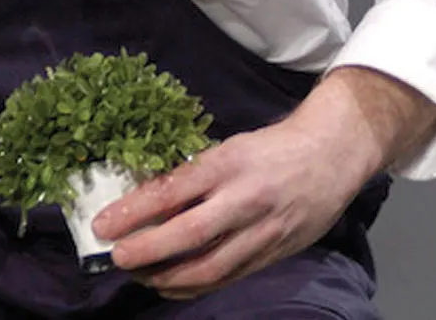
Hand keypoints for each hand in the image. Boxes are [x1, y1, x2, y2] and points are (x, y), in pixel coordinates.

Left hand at [90, 67, 435, 298]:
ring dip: (168, 277)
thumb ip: (192, 176)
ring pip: (210, 266)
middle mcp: (244, 200)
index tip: (102, 225)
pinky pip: (230, 277)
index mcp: (227, 164)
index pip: (171, 192)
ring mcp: (263, 231)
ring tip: (141, 276)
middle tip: (116, 257)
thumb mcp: (227, 149)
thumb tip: (143, 200)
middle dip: (147, 251)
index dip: (133, 213)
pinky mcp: (276, 253)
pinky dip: (197, 286)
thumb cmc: (269, 149)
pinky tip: (172, 287)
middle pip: (188, 235)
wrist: (332, 156)